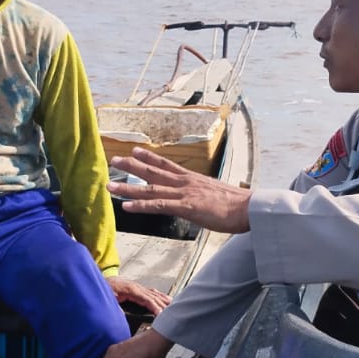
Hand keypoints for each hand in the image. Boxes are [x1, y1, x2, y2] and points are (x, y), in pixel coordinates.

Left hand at [106, 276, 170, 315]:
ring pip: (154, 294)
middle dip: (164, 305)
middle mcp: (137, 287)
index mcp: (132, 290)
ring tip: (174, 306)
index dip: (156, 307)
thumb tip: (121, 316)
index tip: (162, 315)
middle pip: (154, 297)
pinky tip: (164, 299)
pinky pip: (151, 292)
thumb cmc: (104, 289)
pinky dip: (159, 296)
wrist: (101, 281)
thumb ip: (115, 308)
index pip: (148, 300)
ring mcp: (138, 287)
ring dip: (164, 300)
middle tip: (172, 314)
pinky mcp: (137, 289)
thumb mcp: (108, 299)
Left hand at [107, 148, 252, 233]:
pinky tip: (126, 206)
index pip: (166, 164)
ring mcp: (184, 194)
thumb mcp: (214, 194)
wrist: (249, 208)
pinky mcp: (186, 207)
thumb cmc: (236, 205)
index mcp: (192, 179)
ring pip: (150, 188)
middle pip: (153, 172)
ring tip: (109, 185)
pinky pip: (158, 206)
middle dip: (131, 166)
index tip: (135, 150)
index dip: (149, 157)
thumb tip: (197, 199)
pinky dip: (141, 205)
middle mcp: (185, 182)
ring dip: (128, 187)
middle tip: (114, 160)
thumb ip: (201, 195)